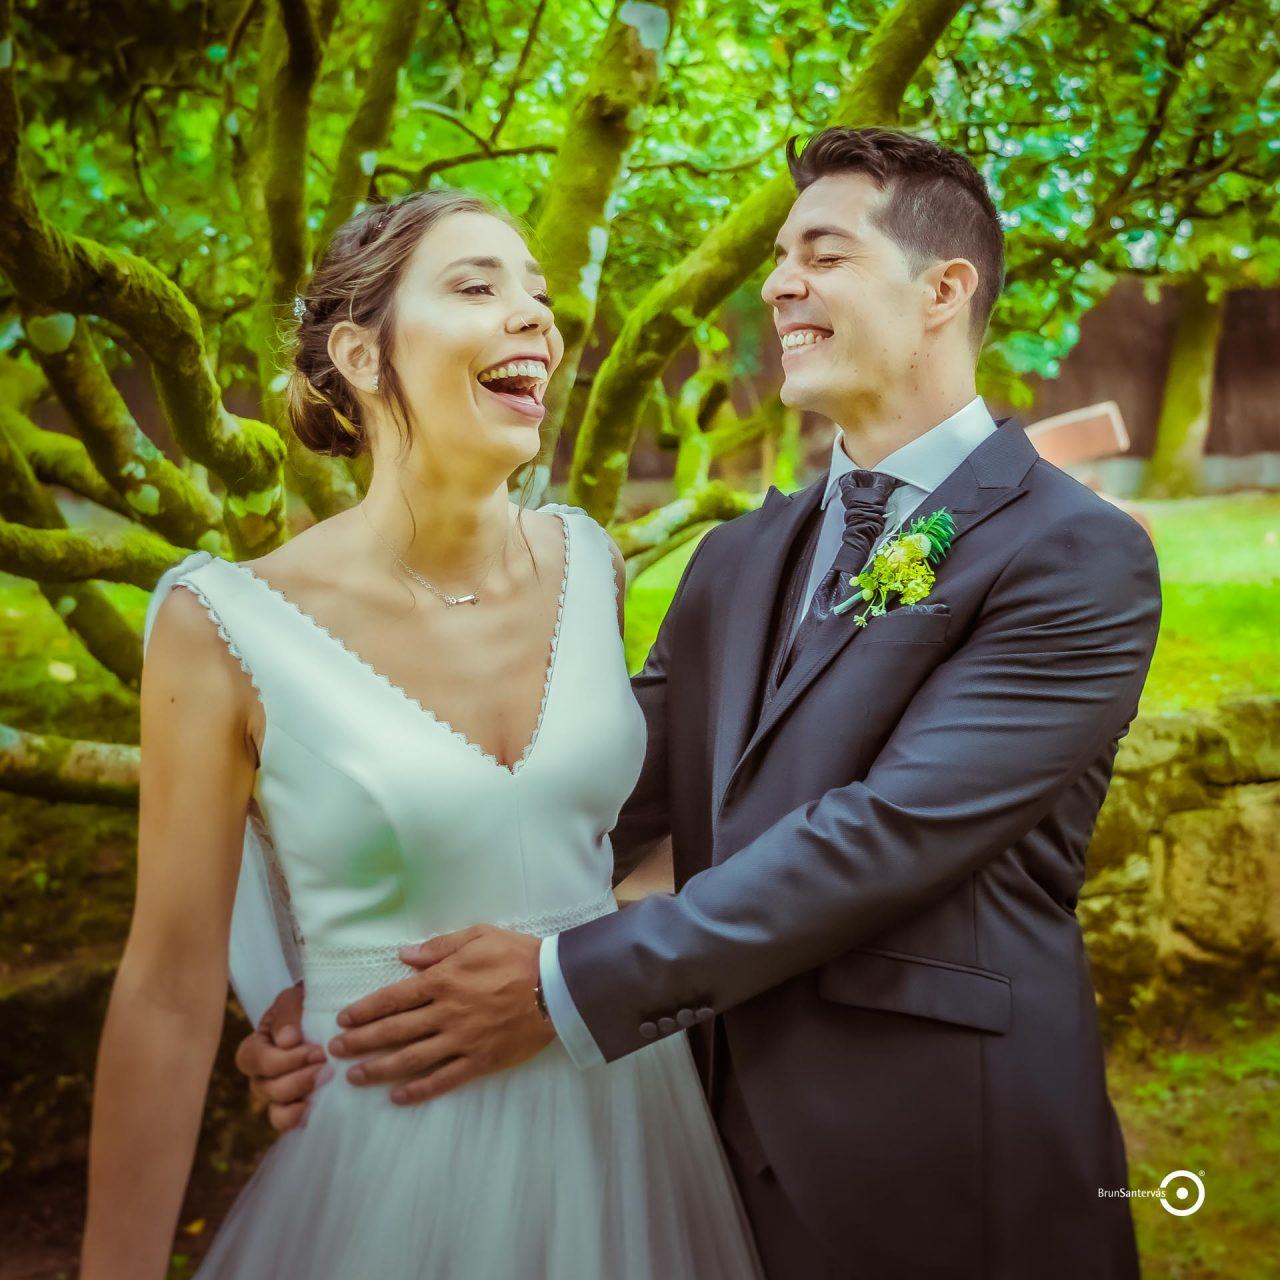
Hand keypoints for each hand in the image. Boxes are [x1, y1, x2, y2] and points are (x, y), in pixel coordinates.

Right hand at [233, 981, 330, 1131]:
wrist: (331, 1014)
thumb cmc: (307, 1004)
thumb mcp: (294, 999)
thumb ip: (287, 1013)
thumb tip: (286, 1041)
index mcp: (255, 1048)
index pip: (254, 1061)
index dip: (282, 1060)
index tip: (314, 1050)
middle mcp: (262, 1077)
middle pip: (268, 1088)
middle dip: (298, 1078)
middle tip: (326, 1065)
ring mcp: (279, 1095)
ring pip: (277, 1110)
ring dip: (302, 1095)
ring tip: (327, 1080)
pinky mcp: (298, 1107)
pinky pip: (289, 1123)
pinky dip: (299, 1119)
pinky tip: (314, 1108)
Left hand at [329, 925, 553, 1104]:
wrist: (558, 986)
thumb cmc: (518, 955)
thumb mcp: (479, 936)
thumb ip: (440, 947)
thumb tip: (404, 956)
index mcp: (443, 980)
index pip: (394, 998)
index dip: (365, 1010)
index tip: (343, 1019)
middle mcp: (446, 1013)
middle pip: (394, 1031)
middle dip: (361, 1042)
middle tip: (334, 1051)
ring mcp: (462, 1040)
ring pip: (412, 1058)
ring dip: (379, 1069)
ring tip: (355, 1078)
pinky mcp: (480, 1060)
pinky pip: (444, 1079)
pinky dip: (420, 1090)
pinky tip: (398, 1098)